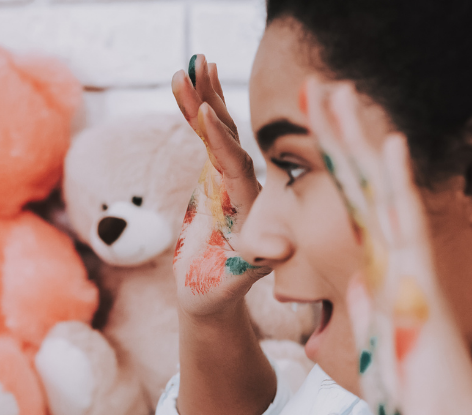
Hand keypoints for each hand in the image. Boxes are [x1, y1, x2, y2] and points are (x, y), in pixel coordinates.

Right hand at [171, 54, 267, 316]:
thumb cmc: (223, 288)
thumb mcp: (240, 276)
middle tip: (198, 67)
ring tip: (191, 63)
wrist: (212, 294)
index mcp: (254, 204)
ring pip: (220, 130)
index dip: (221, 140)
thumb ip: (260, 259)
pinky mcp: (217, 176)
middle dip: (213, 101)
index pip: (236, 165)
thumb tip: (284, 249)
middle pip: (232, 134)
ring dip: (204, 96)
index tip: (205, 115)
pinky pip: (207, 139)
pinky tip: (188, 89)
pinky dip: (196, 114)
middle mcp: (247, 184)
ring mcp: (232, 178)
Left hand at [304, 79, 471, 414]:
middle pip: (366, 184)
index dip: (335, 164)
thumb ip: (372, 304)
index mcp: (382, 270)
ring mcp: (413, 267)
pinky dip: (400, 184)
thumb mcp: (378, 338)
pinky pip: (409, 225)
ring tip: (345, 93)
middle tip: (325, 85)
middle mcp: (399, 259)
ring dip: (363, 140)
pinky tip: (391, 144)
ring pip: (384, 190)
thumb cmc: (417, 391)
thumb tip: (360, 282)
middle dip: (344, 134)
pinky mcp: (422, 284)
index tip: (316, 124)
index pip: (353, 205)